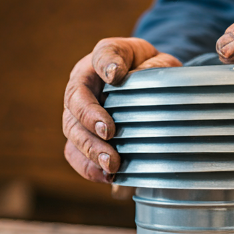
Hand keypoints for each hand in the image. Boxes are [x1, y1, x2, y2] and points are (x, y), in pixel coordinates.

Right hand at [63, 37, 180, 182]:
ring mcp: (79, 114)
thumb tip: (137, 76)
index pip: (101, 56)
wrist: (151, 92)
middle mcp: (84, 86)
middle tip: (110, 134)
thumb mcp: (161, 62)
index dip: (105, 65)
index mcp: (103, 60)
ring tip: (110, 164)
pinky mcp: (84, 138)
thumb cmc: (154, 75)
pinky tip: (106, 177)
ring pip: (72, 131)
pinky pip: (76, 154)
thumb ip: (155, 66)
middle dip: (90, 120)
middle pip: (75, 101)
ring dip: (89, 149)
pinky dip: (88, 168)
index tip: (115, 76)